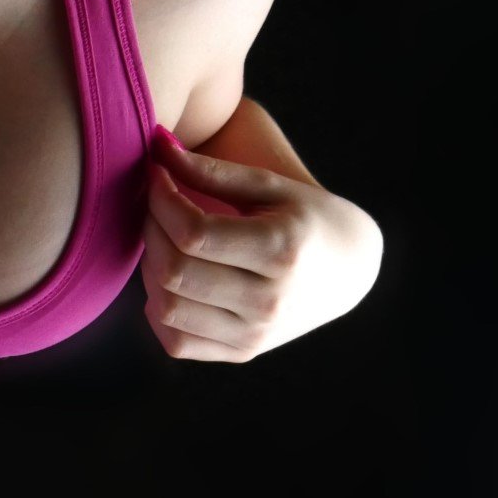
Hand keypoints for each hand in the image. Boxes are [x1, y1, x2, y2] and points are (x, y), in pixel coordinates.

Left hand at [139, 132, 381, 362]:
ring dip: (150, 269)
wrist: (348, 270)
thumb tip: (157, 144)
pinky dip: (159, 310)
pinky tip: (170, 279)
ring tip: (164, 240)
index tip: (156, 175)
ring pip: (168, 309)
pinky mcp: (243, 353)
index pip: (194, 232)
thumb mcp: (270, 185)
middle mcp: (269, 301)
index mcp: (281, 250)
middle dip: (150, 228)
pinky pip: (177, 343)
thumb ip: (213, 170)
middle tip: (155, 204)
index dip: (160, 200)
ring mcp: (256, 334)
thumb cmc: (306, 217)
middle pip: (175, 270)